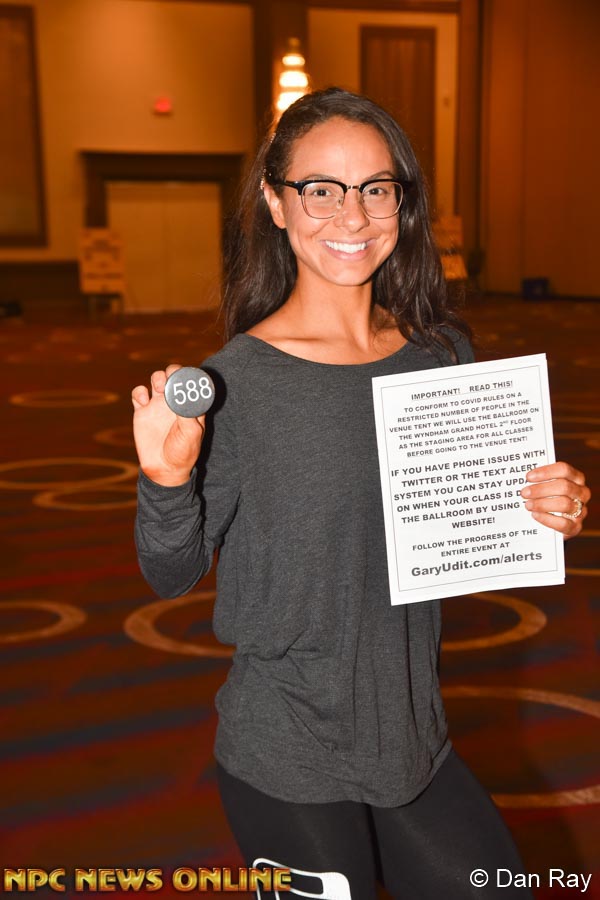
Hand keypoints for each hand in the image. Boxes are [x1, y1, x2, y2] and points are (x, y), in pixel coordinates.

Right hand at [131, 365, 205, 486]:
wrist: (164, 469)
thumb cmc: (183, 452)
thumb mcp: (191, 434)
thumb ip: (188, 414)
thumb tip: (182, 395)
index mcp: (191, 405)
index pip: (191, 382)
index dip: (189, 374)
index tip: (185, 377)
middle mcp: (175, 402)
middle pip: (174, 375)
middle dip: (173, 371)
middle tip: (171, 379)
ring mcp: (158, 405)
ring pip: (157, 379)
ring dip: (157, 377)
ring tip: (159, 389)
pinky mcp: (142, 411)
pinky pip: (138, 392)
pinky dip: (139, 391)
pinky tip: (144, 401)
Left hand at [520, 461, 590, 537]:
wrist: (555, 521)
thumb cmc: (549, 497)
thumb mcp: (547, 485)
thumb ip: (540, 480)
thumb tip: (524, 477)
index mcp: (576, 478)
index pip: (564, 470)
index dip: (545, 472)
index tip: (529, 477)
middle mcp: (582, 492)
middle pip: (564, 487)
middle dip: (541, 489)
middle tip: (524, 493)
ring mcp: (581, 510)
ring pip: (564, 504)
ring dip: (542, 504)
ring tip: (528, 505)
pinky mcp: (576, 527)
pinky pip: (563, 523)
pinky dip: (547, 519)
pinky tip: (535, 515)